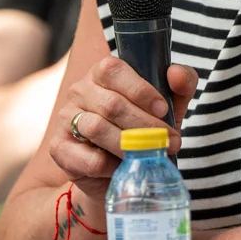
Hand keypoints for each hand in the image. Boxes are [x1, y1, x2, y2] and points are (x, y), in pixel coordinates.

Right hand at [50, 57, 198, 197]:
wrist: (116, 169)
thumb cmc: (142, 128)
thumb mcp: (167, 105)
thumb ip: (181, 84)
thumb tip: (176, 74)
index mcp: (101, 73)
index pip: (113, 70)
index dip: (140, 89)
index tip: (163, 109)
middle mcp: (79, 91)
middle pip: (111, 104)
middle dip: (145, 125)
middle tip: (170, 141)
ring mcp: (65, 119)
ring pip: (97, 129)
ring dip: (130, 145)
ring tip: (152, 155)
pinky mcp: (60, 148)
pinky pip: (88, 158)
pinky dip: (112, 166)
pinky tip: (125, 167)